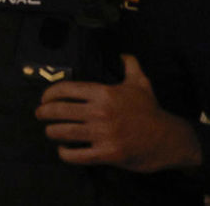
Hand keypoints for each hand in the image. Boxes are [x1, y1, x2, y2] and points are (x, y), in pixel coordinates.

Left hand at [35, 54, 201, 171]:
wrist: (170, 138)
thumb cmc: (151, 110)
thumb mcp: (141, 83)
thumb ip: (130, 66)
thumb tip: (124, 54)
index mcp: (104, 93)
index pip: (65, 89)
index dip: (49, 94)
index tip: (44, 99)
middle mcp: (100, 112)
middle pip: (59, 111)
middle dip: (44, 113)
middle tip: (39, 115)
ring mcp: (103, 134)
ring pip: (63, 132)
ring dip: (51, 132)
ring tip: (50, 131)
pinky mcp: (107, 154)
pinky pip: (76, 155)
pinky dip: (64, 153)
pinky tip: (63, 150)